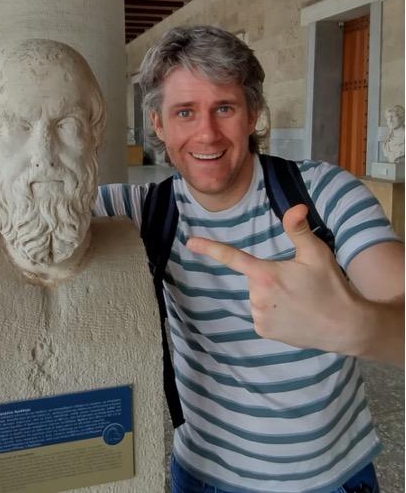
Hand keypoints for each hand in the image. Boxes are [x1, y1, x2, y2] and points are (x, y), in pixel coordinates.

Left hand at [186, 205, 357, 353]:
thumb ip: (298, 230)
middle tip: (296, 283)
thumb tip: (295, 207)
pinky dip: (273, 312)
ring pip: (257, 296)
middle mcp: (256, 296)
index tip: (190, 242)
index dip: (209, 248)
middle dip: (269, 276)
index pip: (231, 257)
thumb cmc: (331, 286)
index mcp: (265, 274)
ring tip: (298, 300)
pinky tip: (293, 314)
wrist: (346, 327)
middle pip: (253, 278)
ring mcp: (258, 316)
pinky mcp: (263, 330)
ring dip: (271, 295)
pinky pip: (261, 314)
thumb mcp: (317, 254)